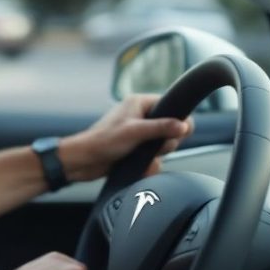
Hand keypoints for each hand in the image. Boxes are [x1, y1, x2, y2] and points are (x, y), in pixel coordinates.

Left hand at [59, 94, 192, 181]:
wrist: (84, 162)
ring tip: (143, 156)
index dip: (179, 119)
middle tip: (154, 147)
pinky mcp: (137, 149)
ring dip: (157, 155)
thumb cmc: (103, 141)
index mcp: (139, 103)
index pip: (171, 105)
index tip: (180, 132)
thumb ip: (161, 127)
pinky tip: (141, 166)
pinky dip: (150, 164)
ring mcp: (140, 134)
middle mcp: (141, 116)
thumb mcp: (135, 132)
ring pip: (164, 145)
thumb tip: (185, 126)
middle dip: (165, 142)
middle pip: (171, 128)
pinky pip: (154, 157)